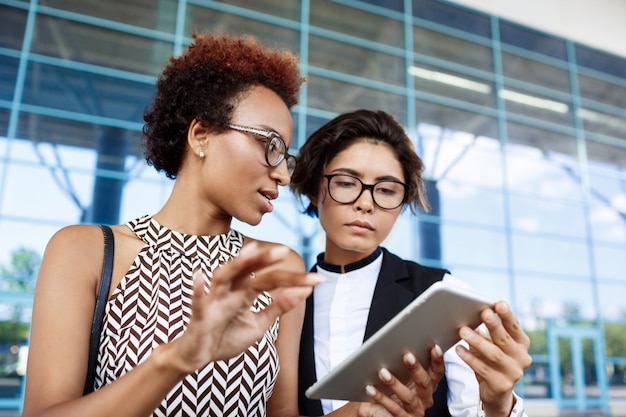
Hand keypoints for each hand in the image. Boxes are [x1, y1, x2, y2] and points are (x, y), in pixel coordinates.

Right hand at [171, 243, 321, 371]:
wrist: (199, 356)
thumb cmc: (227, 336)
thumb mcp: (259, 323)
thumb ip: (279, 307)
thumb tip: (305, 290)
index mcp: (246, 292)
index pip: (272, 280)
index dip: (294, 280)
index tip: (318, 280)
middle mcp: (231, 291)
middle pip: (249, 271)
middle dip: (265, 260)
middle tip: (284, 251)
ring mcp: (215, 302)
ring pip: (223, 277)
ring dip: (237, 264)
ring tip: (251, 251)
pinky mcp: (200, 317)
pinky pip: (199, 303)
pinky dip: (198, 291)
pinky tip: (199, 277)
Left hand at [357, 345, 444, 416]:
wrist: (380, 410)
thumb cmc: (392, 388)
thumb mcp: (401, 375)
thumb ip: (404, 363)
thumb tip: (397, 342)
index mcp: (428, 385)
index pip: (437, 372)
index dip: (438, 360)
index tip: (434, 346)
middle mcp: (425, 398)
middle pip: (424, 383)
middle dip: (416, 368)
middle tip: (406, 355)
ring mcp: (415, 410)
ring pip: (408, 397)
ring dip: (395, 383)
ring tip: (382, 371)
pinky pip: (392, 408)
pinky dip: (380, 397)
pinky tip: (371, 388)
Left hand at [456, 301, 531, 415]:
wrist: (497, 392)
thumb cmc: (493, 361)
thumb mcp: (493, 344)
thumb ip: (487, 331)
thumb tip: (471, 313)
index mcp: (521, 344)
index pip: (515, 327)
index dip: (507, 315)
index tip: (499, 304)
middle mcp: (522, 358)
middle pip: (505, 339)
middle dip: (494, 325)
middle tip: (483, 313)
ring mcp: (513, 373)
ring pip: (494, 354)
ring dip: (477, 341)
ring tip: (463, 331)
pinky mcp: (501, 385)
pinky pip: (483, 369)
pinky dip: (470, 358)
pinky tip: (459, 349)